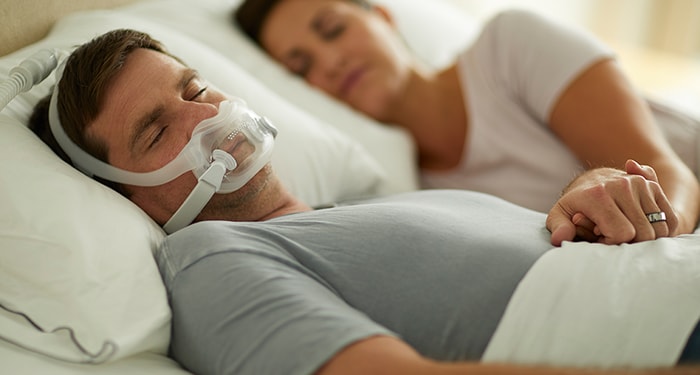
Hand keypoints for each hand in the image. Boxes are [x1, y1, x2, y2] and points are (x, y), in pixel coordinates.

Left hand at [547, 160, 678, 245]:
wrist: (592, 180)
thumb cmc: (576, 205)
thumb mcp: (560, 215)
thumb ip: (558, 228)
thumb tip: (561, 238)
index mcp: (598, 195)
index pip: (621, 234)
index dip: (612, 244)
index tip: (600, 238)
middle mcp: (622, 186)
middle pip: (644, 234)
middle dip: (629, 242)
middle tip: (612, 234)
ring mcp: (640, 184)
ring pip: (659, 229)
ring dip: (645, 237)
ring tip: (624, 228)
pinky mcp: (654, 186)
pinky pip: (670, 220)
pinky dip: (660, 230)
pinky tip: (641, 226)